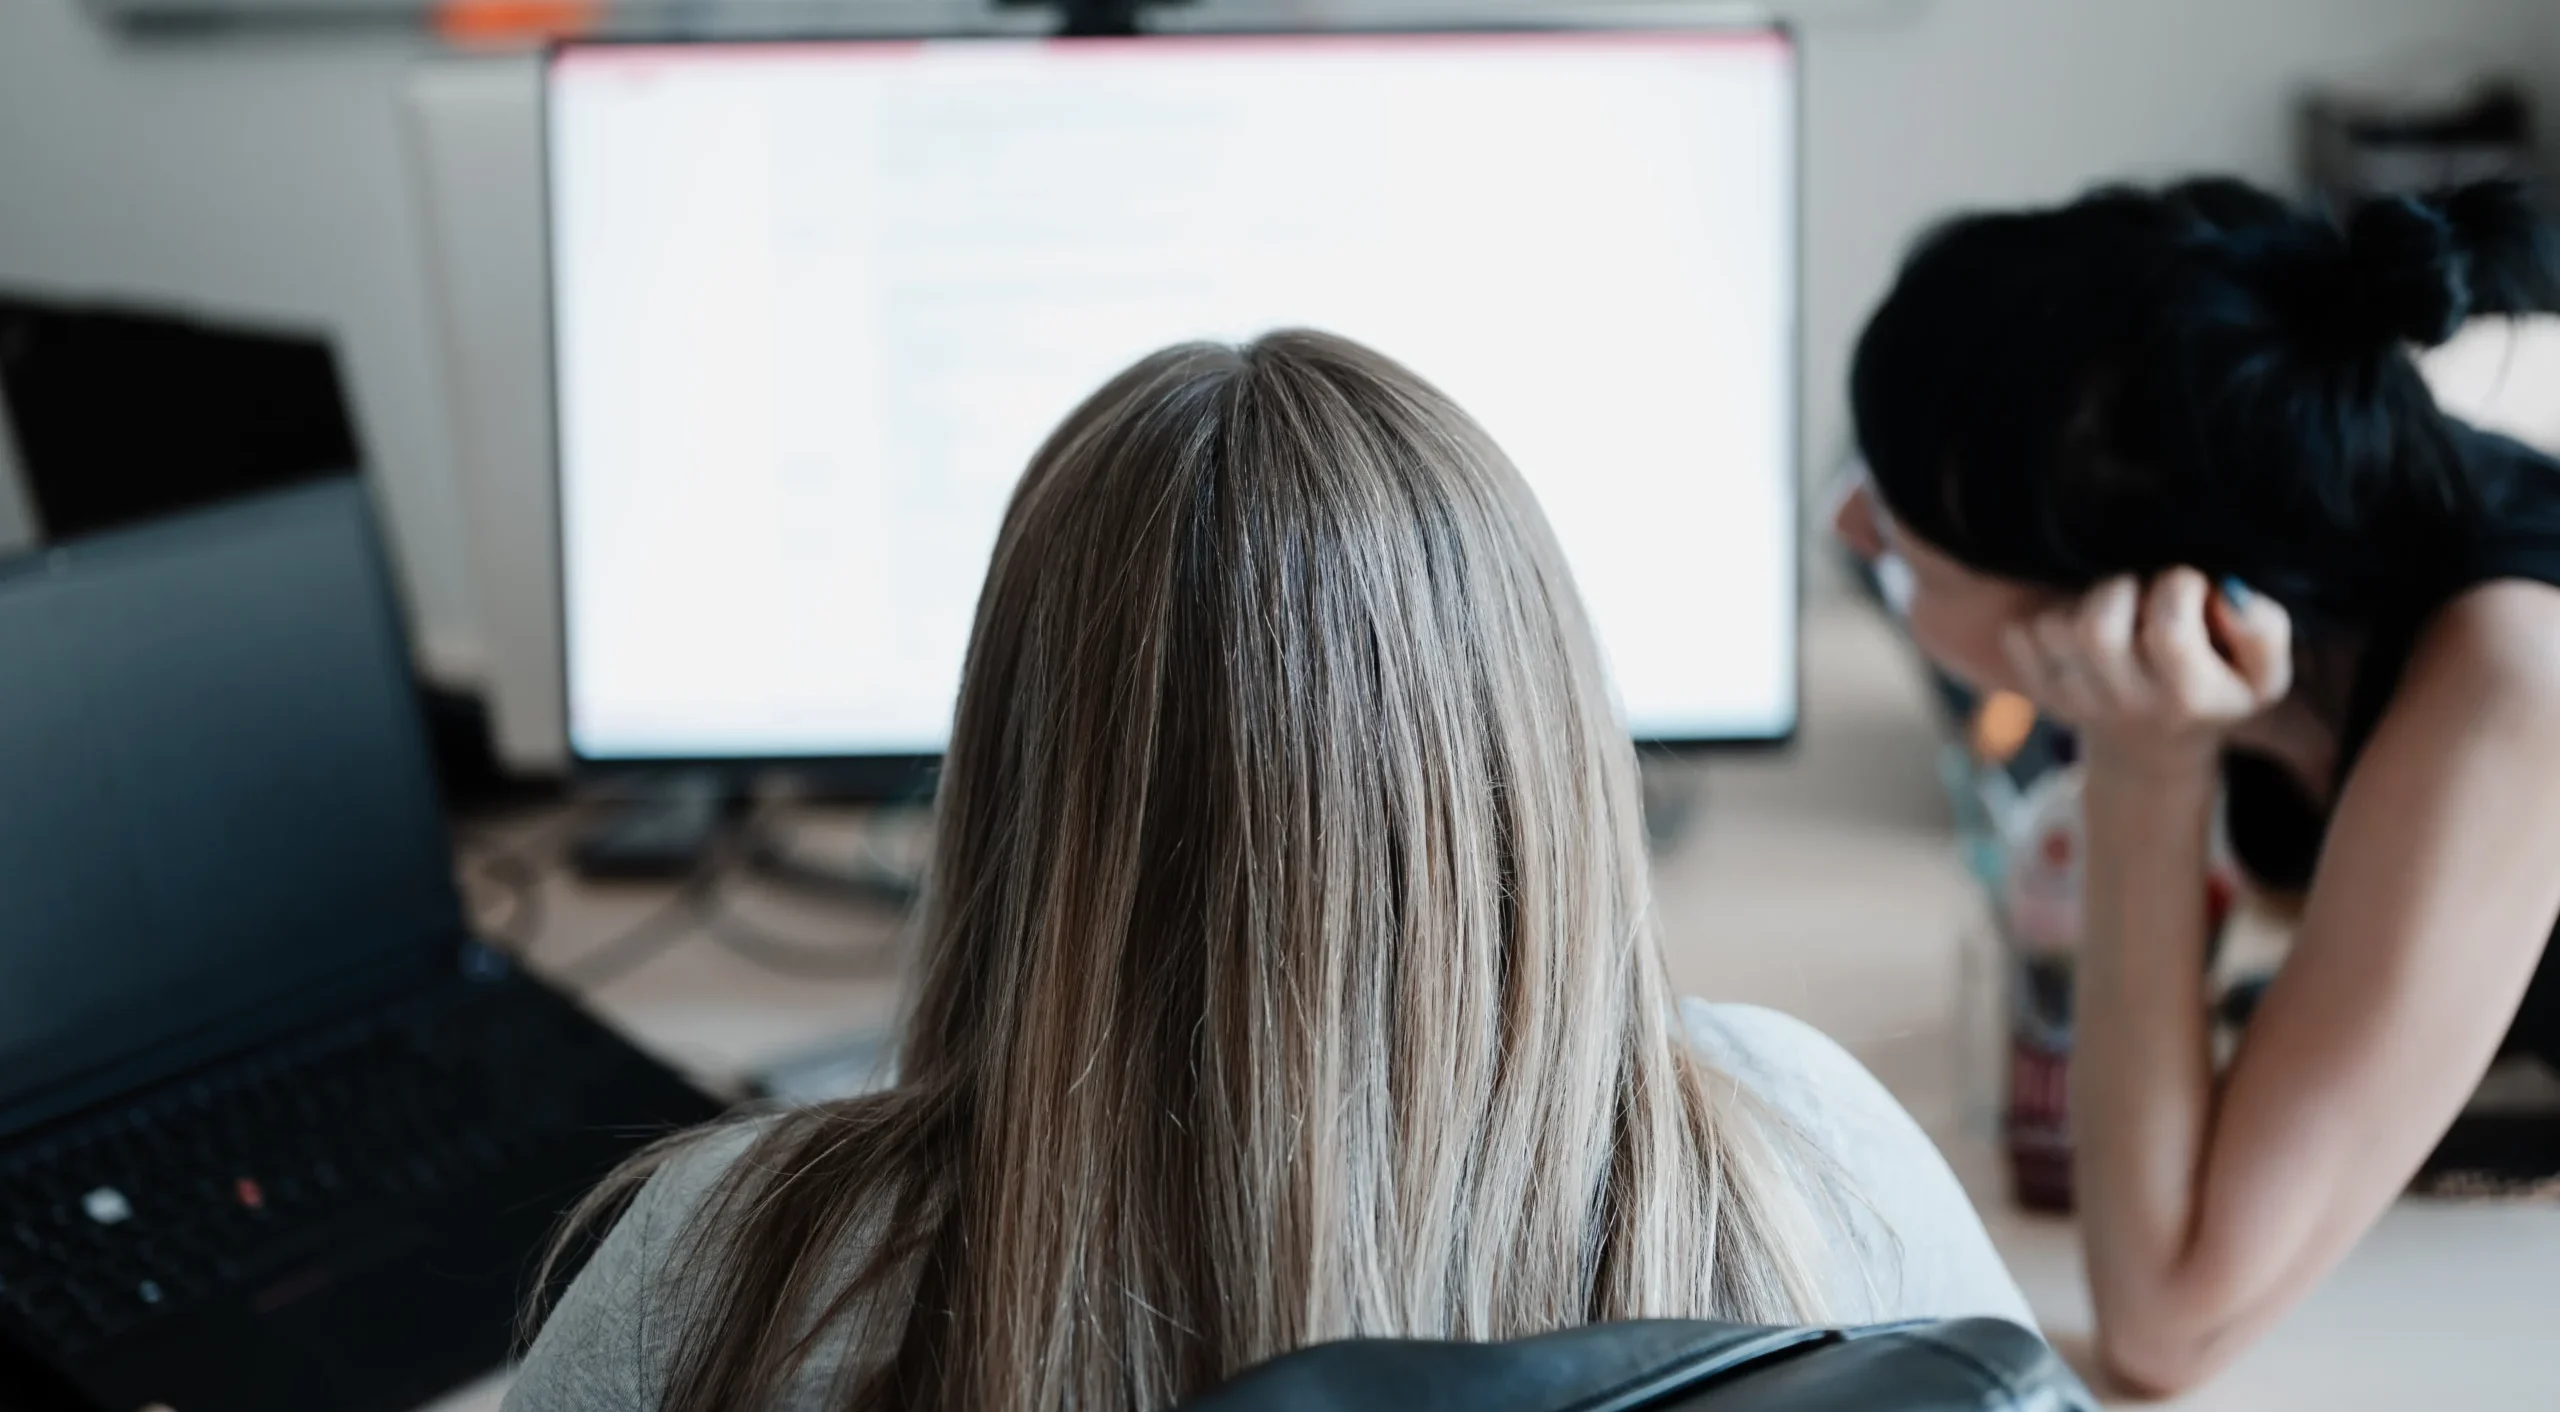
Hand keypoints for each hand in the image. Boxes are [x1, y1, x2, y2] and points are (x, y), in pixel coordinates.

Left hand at [2001, 569, 2292, 764]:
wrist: (2154, 750)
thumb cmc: (2216, 690)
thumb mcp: (2264, 675)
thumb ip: (2263, 630)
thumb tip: (2226, 591)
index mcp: (2189, 696)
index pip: (2168, 630)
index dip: (2179, 585)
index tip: (2186, 583)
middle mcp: (2128, 704)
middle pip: (2097, 629)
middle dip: (2119, 588)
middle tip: (2139, 589)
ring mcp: (2078, 701)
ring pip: (2054, 628)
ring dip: (2080, 602)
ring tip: (2110, 608)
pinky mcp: (2042, 693)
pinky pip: (2020, 636)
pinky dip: (2042, 617)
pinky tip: (2076, 625)